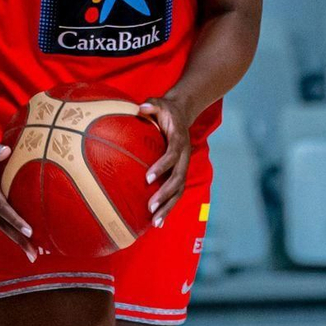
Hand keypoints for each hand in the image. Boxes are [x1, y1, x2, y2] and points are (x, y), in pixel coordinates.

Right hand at [0, 118, 37, 259]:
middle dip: (17, 239)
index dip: (16, 220)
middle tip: (33, 256)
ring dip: (13, 235)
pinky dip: (7, 224)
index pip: (2, 206)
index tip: (30, 233)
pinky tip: (15, 229)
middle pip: (1, 222)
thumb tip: (6, 151)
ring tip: (28, 249)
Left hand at [138, 93, 191, 224]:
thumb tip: (141, 107)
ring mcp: (183, 167)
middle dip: (165, 195)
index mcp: (179, 141)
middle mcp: (183, 157)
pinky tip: (158, 221)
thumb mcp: (159, 103)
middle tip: (150, 207)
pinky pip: (175, 193)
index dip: (161, 167)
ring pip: (178, 191)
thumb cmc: (166, 109)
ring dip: (168, 207)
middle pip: (177, 179)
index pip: (171, 156)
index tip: (147, 178)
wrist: (182, 114)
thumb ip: (152, 104)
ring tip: (156, 222)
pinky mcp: (179, 173)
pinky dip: (168, 207)